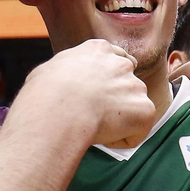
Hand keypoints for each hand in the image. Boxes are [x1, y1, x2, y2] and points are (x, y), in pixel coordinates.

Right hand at [13, 39, 155, 149]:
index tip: (101, 94)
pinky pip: (137, 132)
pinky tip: (101, 136)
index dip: (110, 81)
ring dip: (118, 122)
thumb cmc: (44, 94)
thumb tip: (59, 83)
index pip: (116, 59)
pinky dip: (121, 140)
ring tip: (93, 127)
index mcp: (99, 50)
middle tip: (93, 117)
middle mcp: (122, 64)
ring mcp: (136, 86)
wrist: (59, 110)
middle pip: (127, 86)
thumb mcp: (49, 70)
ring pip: (132, 110)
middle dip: (116, 103)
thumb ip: (65, 72)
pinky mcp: (145, 110)